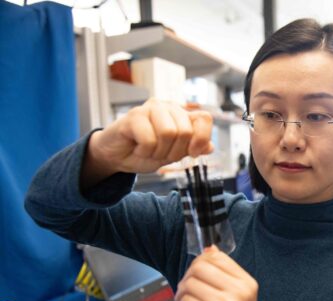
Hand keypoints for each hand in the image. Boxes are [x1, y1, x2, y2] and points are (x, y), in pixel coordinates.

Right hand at [82, 98, 213, 187]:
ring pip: (168, 133)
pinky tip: (138, 147)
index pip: (205, 119)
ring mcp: (150, 109)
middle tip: (162, 154)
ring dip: (159, 151)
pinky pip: (149, 139)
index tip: (191, 153)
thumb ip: (192, 148)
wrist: (117, 156)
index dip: (202, 138)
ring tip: (150, 151)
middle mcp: (168, 107)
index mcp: (181, 114)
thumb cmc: (145, 152)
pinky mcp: (134, 116)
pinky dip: (145, 151)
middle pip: (186, 131)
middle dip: (175, 152)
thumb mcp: (174, 154)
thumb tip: (211, 147)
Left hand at [175, 246, 258, 300]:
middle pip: (201, 266)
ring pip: (190, 282)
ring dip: (182, 290)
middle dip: (188, 275)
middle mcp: (239, 293)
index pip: (218, 257)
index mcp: (247, 284)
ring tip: (186, 299)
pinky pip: (186, 299)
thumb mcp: (237, 296)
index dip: (202, 261)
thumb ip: (224, 272)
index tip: (198, 272)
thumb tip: (209, 248)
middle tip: (187, 287)